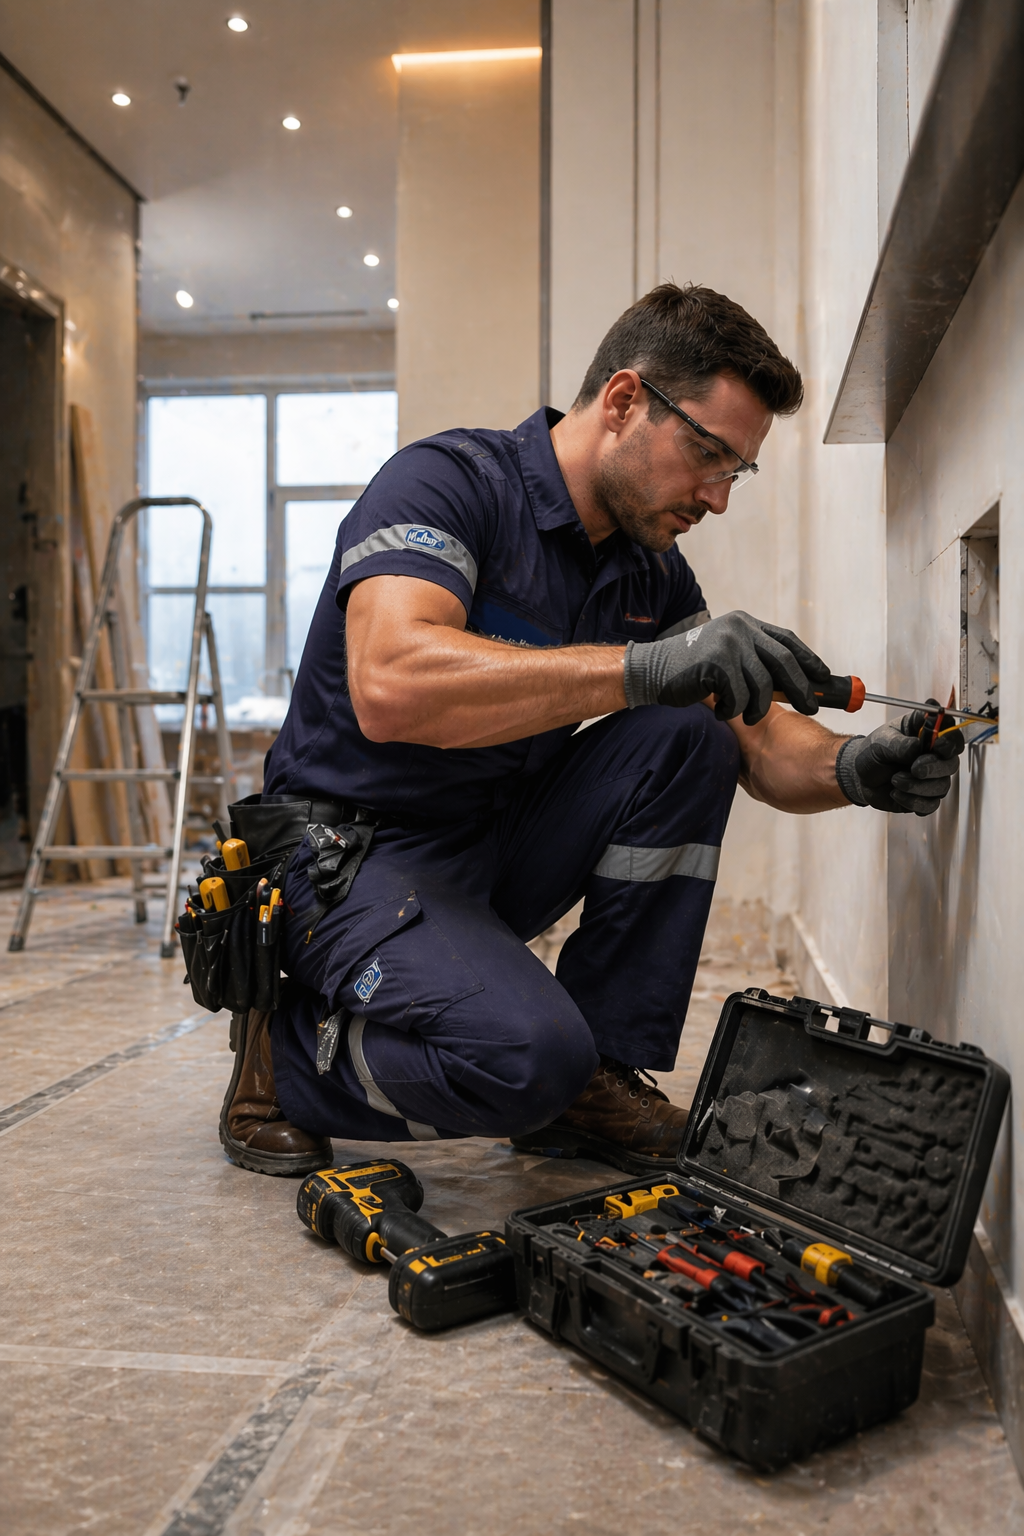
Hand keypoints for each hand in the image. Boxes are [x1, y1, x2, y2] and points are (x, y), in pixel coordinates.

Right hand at [623, 610, 830, 725]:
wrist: (652, 670)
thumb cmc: (691, 669)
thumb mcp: (726, 654)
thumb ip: (753, 658)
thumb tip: (791, 683)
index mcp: (746, 623)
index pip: (787, 640)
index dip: (809, 659)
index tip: (823, 677)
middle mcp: (740, 629)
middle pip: (783, 661)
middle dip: (800, 688)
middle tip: (811, 706)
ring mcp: (728, 644)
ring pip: (762, 685)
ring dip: (758, 708)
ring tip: (748, 716)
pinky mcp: (716, 662)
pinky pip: (740, 696)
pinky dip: (735, 710)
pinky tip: (724, 712)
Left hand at [835, 704, 964, 813]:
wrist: (859, 776)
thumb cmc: (872, 752)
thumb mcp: (880, 742)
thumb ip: (899, 743)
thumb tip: (916, 747)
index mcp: (926, 734)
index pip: (951, 734)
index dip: (950, 740)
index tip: (938, 744)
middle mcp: (934, 756)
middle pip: (951, 763)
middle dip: (934, 767)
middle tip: (914, 768)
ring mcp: (932, 778)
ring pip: (942, 786)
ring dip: (917, 786)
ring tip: (895, 780)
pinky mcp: (925, 797)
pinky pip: (931, 804)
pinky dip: (912, 801)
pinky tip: (896, 793)